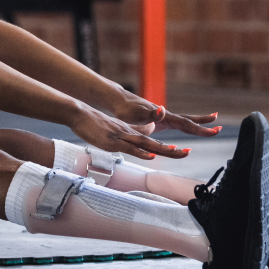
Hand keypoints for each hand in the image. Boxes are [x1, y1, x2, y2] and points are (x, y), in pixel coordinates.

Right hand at [68, 105, 188, 159]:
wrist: (81, 114)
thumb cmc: (95, 124)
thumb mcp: (114, 131)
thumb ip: (127, 135)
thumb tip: (140, 139)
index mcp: (131, 134)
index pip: (153, 142)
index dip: (168, 148)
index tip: (182, 151)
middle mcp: (130, 135)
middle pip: (154, 144)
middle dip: (172, 150)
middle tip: (188, 153)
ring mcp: (122, 137)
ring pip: (145, 144)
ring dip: (161, 148)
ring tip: (177, 151)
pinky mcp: (113, 141)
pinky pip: (129, 146)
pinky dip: (141, 151)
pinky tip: (150, 154)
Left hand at [112, 96, 220, 136]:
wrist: (120, 101)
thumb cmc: (127, 110)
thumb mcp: (138, 114)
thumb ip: (151, 113)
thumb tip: (162, 109)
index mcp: (164, 116)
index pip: (186, 123)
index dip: (200, 128)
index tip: (214, 130)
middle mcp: (167, 116)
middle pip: (189, 121)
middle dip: (204, 126)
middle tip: (220, 129)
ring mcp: (164, 117)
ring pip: (185, 122)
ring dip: (198, 124)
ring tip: (211, 125)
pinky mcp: (159, 120)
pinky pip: (177, 124)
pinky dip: (187, 126)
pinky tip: (189, 127)